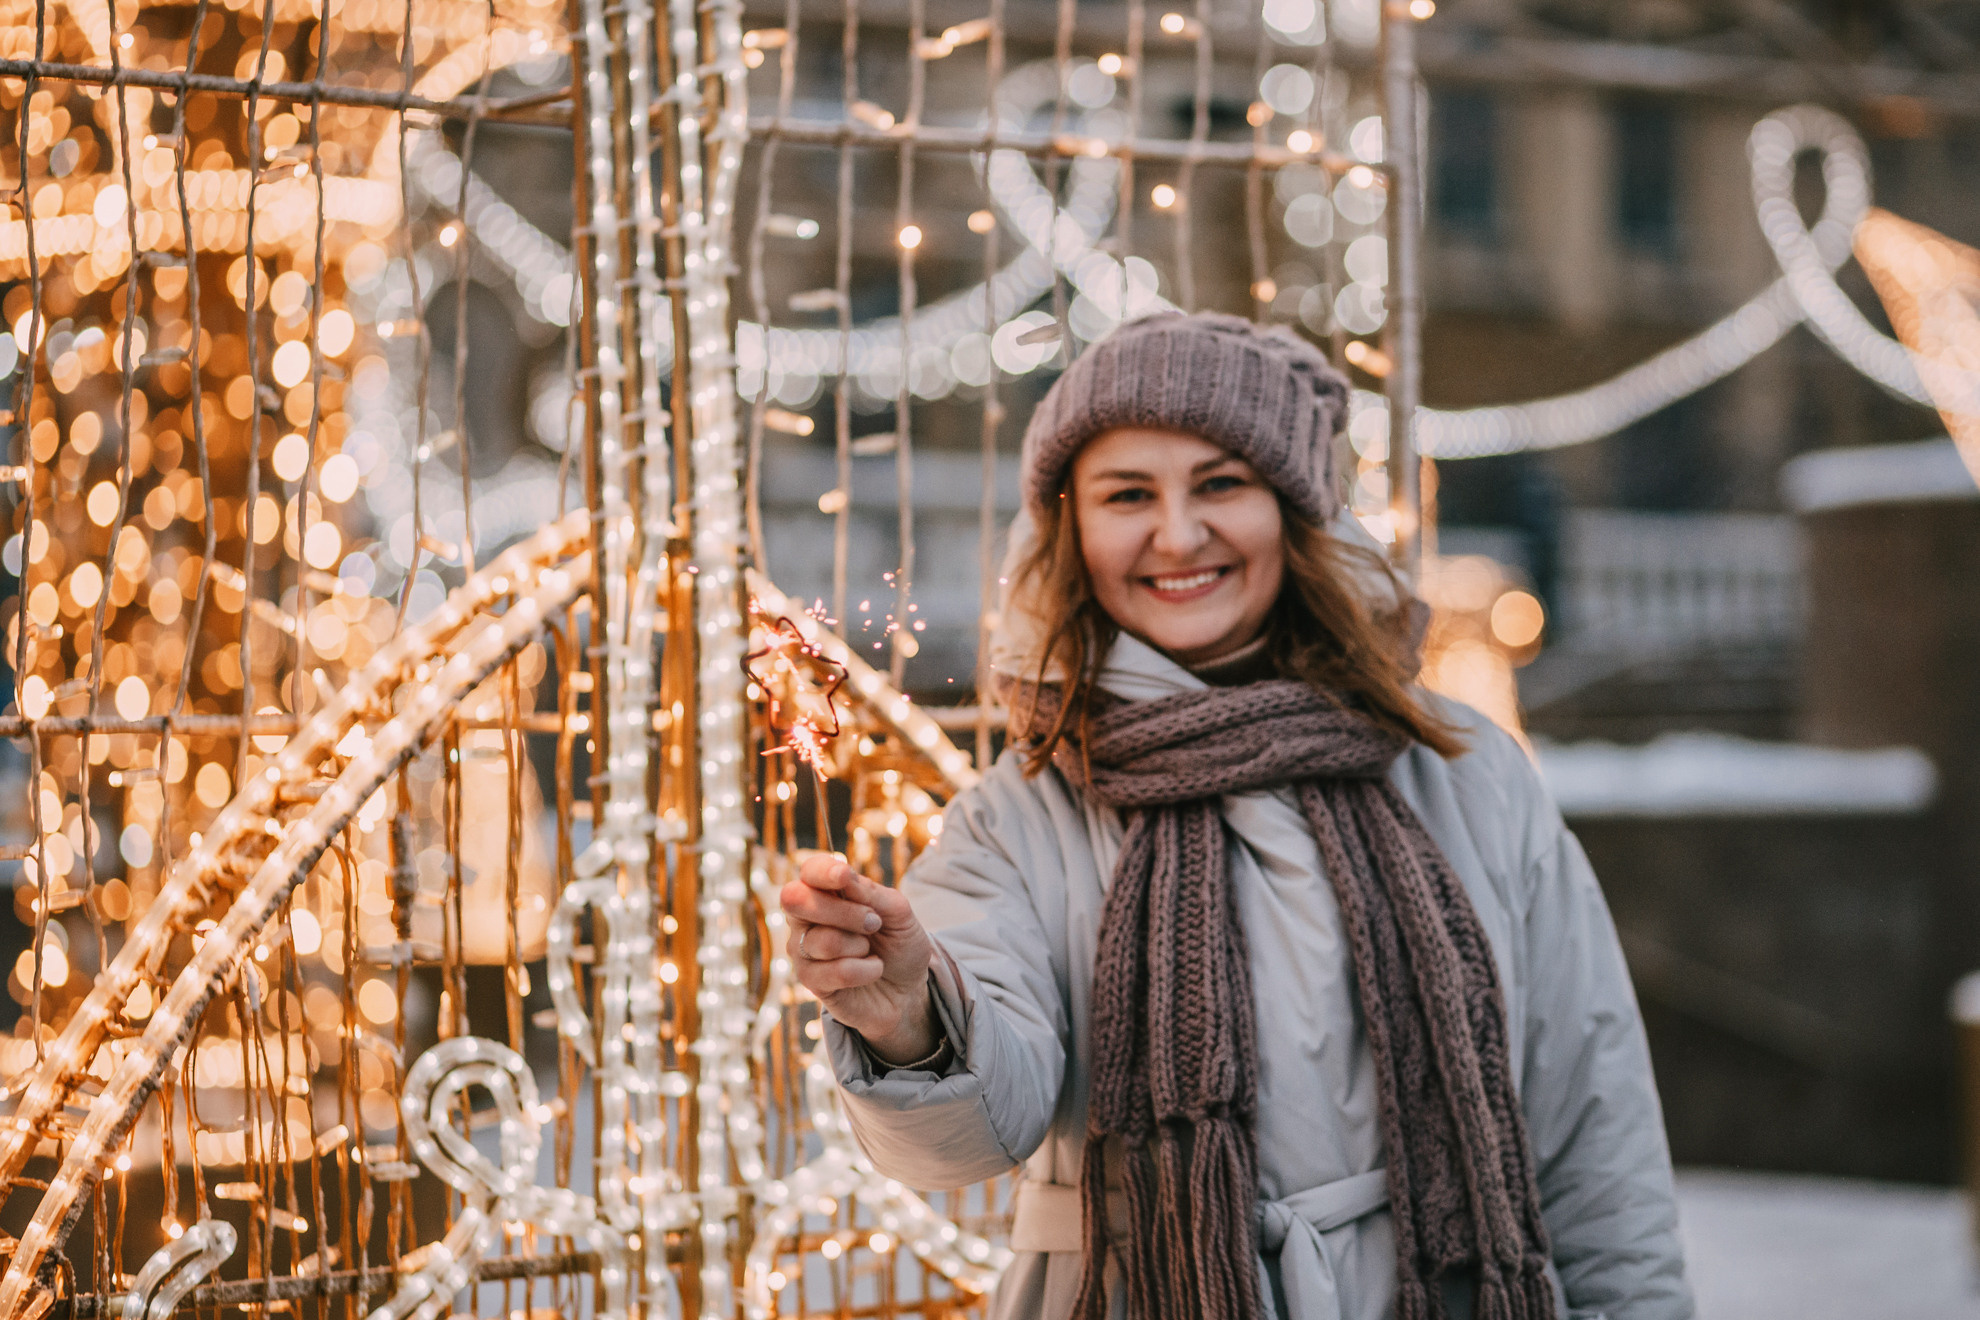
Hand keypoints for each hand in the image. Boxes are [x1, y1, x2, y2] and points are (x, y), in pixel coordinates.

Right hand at [780, 853, 939, 1063]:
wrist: (907, 988)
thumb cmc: (898, 943)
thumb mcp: (899, 912)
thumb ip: (872, 893)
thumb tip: (845, 876)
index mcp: (827, 891)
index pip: (810, 870)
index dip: (822, 871)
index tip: (844, 876)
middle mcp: (806, 918)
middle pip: (796, 900)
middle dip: (842, 911)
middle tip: (874, 923)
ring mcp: (803, 950)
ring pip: (823, 940)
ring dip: (860, 946)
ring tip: (870, 951)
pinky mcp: (811, 981)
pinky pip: (837, 971)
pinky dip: (866, 970)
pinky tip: (871, 970)